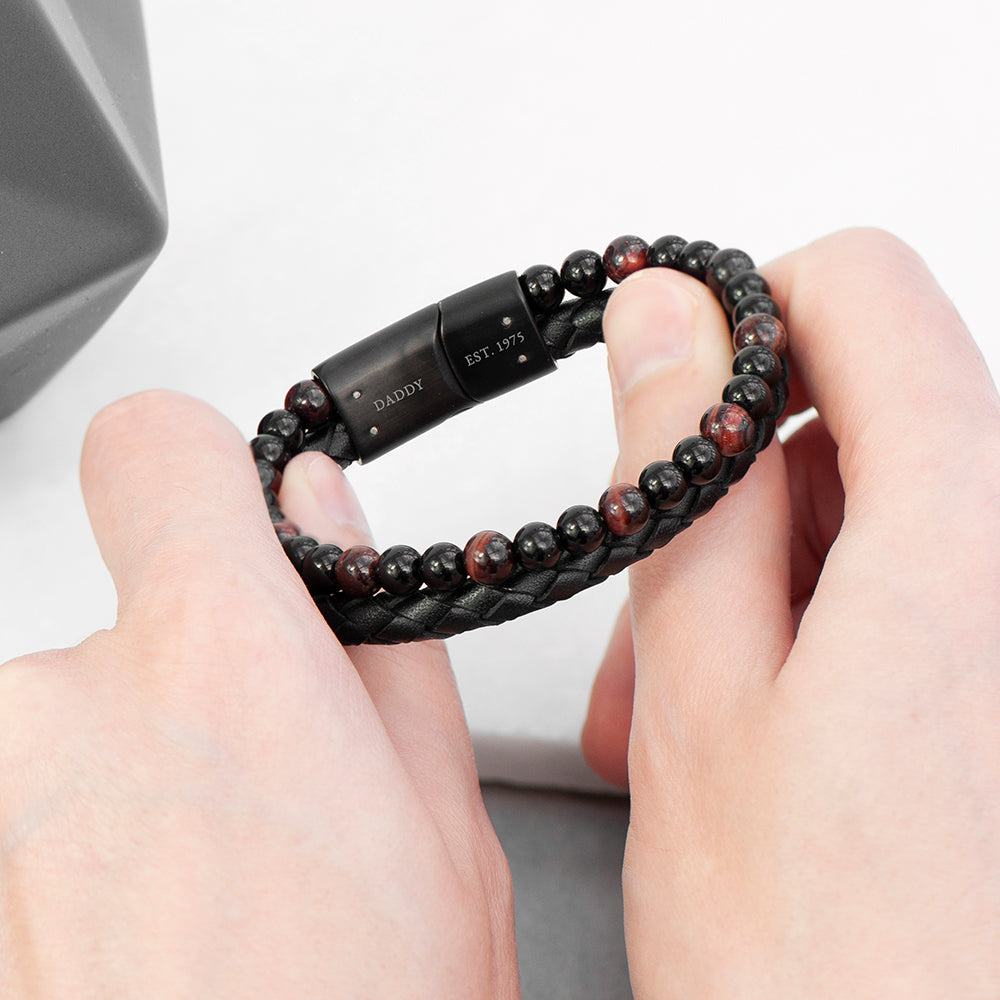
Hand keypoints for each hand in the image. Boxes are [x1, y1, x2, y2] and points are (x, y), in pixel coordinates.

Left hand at [0, 392, 517, 997]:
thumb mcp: (438, 823)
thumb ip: (372, 635)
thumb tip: (321, 514)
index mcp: (219, 665)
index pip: (155, 448)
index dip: (196, 475)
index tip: (218, 519)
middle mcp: (57, 713)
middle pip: (112, 622)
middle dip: (174, 694)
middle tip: (240, 820)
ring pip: (54, 738)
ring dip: (111, 798)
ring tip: (185, 920)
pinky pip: (17, 810)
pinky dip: (60, 865)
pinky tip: (123, 954)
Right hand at [582, 229, 999, 996]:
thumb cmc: (832, 974)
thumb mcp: (700, 691)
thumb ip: (683, 478)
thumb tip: (666, 323)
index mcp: (967, 534)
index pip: (861, 290)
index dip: (745, 318)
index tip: (675, 391)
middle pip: (865, 411)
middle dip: (737, 492)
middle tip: (669, 609)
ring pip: (878, 508)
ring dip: (768, 576)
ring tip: (705, 703)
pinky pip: (919, 586)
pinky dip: (825, 627)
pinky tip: (771, 726)